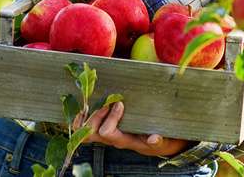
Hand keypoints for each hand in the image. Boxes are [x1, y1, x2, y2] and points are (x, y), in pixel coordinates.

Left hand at [73, 101, 193, 157]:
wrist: (152, 143)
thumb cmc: (156, 139)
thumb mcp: (161, 141)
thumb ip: (157, 141)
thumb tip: (153, 139)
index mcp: (123, 141)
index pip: (107, 132)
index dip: (111, 117)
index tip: (120, 104)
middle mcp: (110, 139)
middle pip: (91, 132)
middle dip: (96, 114)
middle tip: (107, 101)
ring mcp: (103, 133)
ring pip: (84, 130)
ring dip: (86, 115)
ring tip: (95, 100)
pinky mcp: (100, 127)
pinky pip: (83, 126)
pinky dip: (82, 115)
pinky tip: (86, 105)